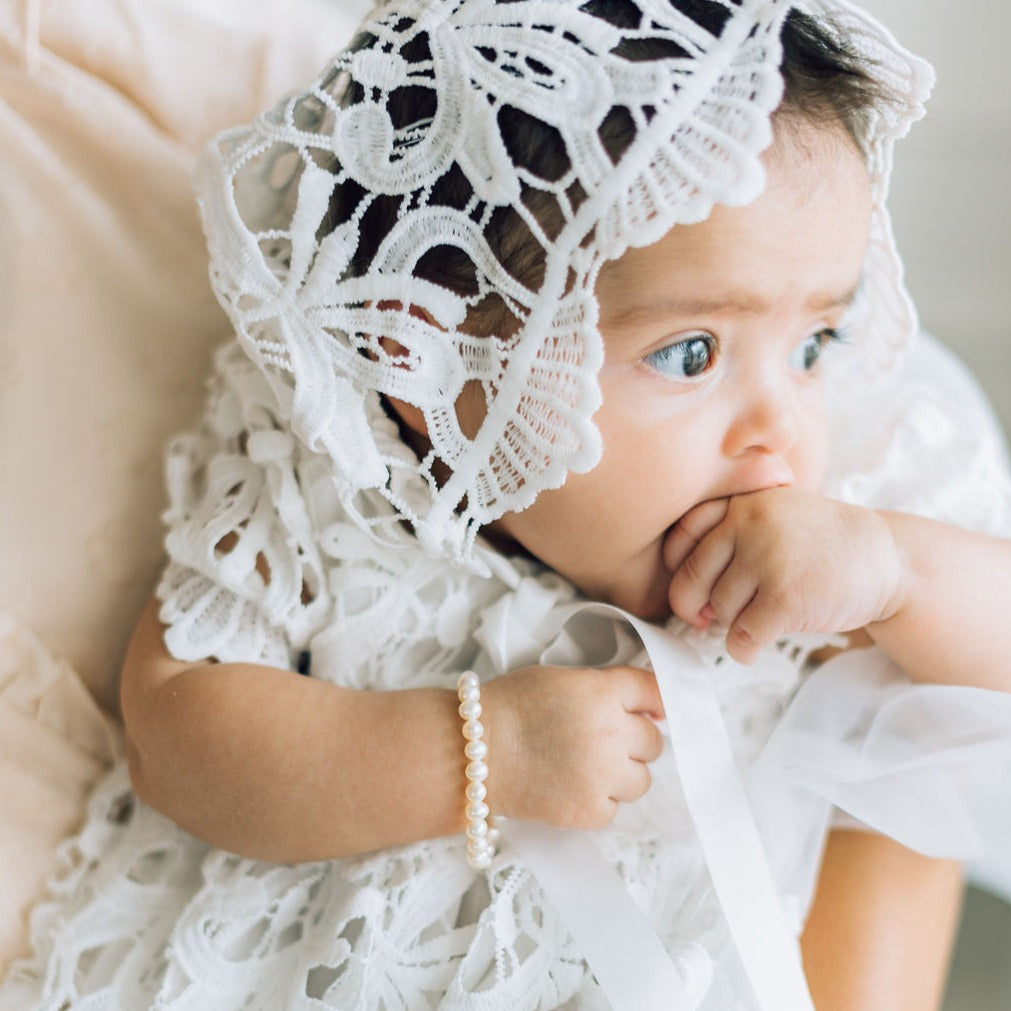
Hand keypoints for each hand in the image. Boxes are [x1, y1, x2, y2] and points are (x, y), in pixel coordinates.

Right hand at [482, 664, 663, 829]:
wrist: (472, 752)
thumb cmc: (511, 707)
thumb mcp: (561, 678)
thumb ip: (603, 687)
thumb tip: (646, 705)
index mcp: (602, 693)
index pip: (654, 692)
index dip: (656, 702)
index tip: (654, 710)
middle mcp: (611, 734)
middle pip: (653, 741)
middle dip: (633, 740)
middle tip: (604, 740)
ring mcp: (603, 776)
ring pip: (641, 779)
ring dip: (621, 773)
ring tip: (586, 766)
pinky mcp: (590, 811)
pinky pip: (615, 807)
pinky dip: (599, 799)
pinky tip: (571, 785)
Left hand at [664, 488, 902, 663]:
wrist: (889, 558)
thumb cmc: (822, 544)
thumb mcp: (774, 514)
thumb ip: (729, 535)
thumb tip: (683, 598)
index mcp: (742, 501)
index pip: (681, 534)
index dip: (678, 568)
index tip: (694, 586)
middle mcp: (749, 522)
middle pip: (691, 578)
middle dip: (696, 606)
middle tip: (708, 617)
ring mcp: (767, 558)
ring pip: (719, 610)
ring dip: (734, 624)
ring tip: (763, 614)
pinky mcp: (785, 597)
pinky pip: (741, 636)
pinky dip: (743, 650)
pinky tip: (756, 646)